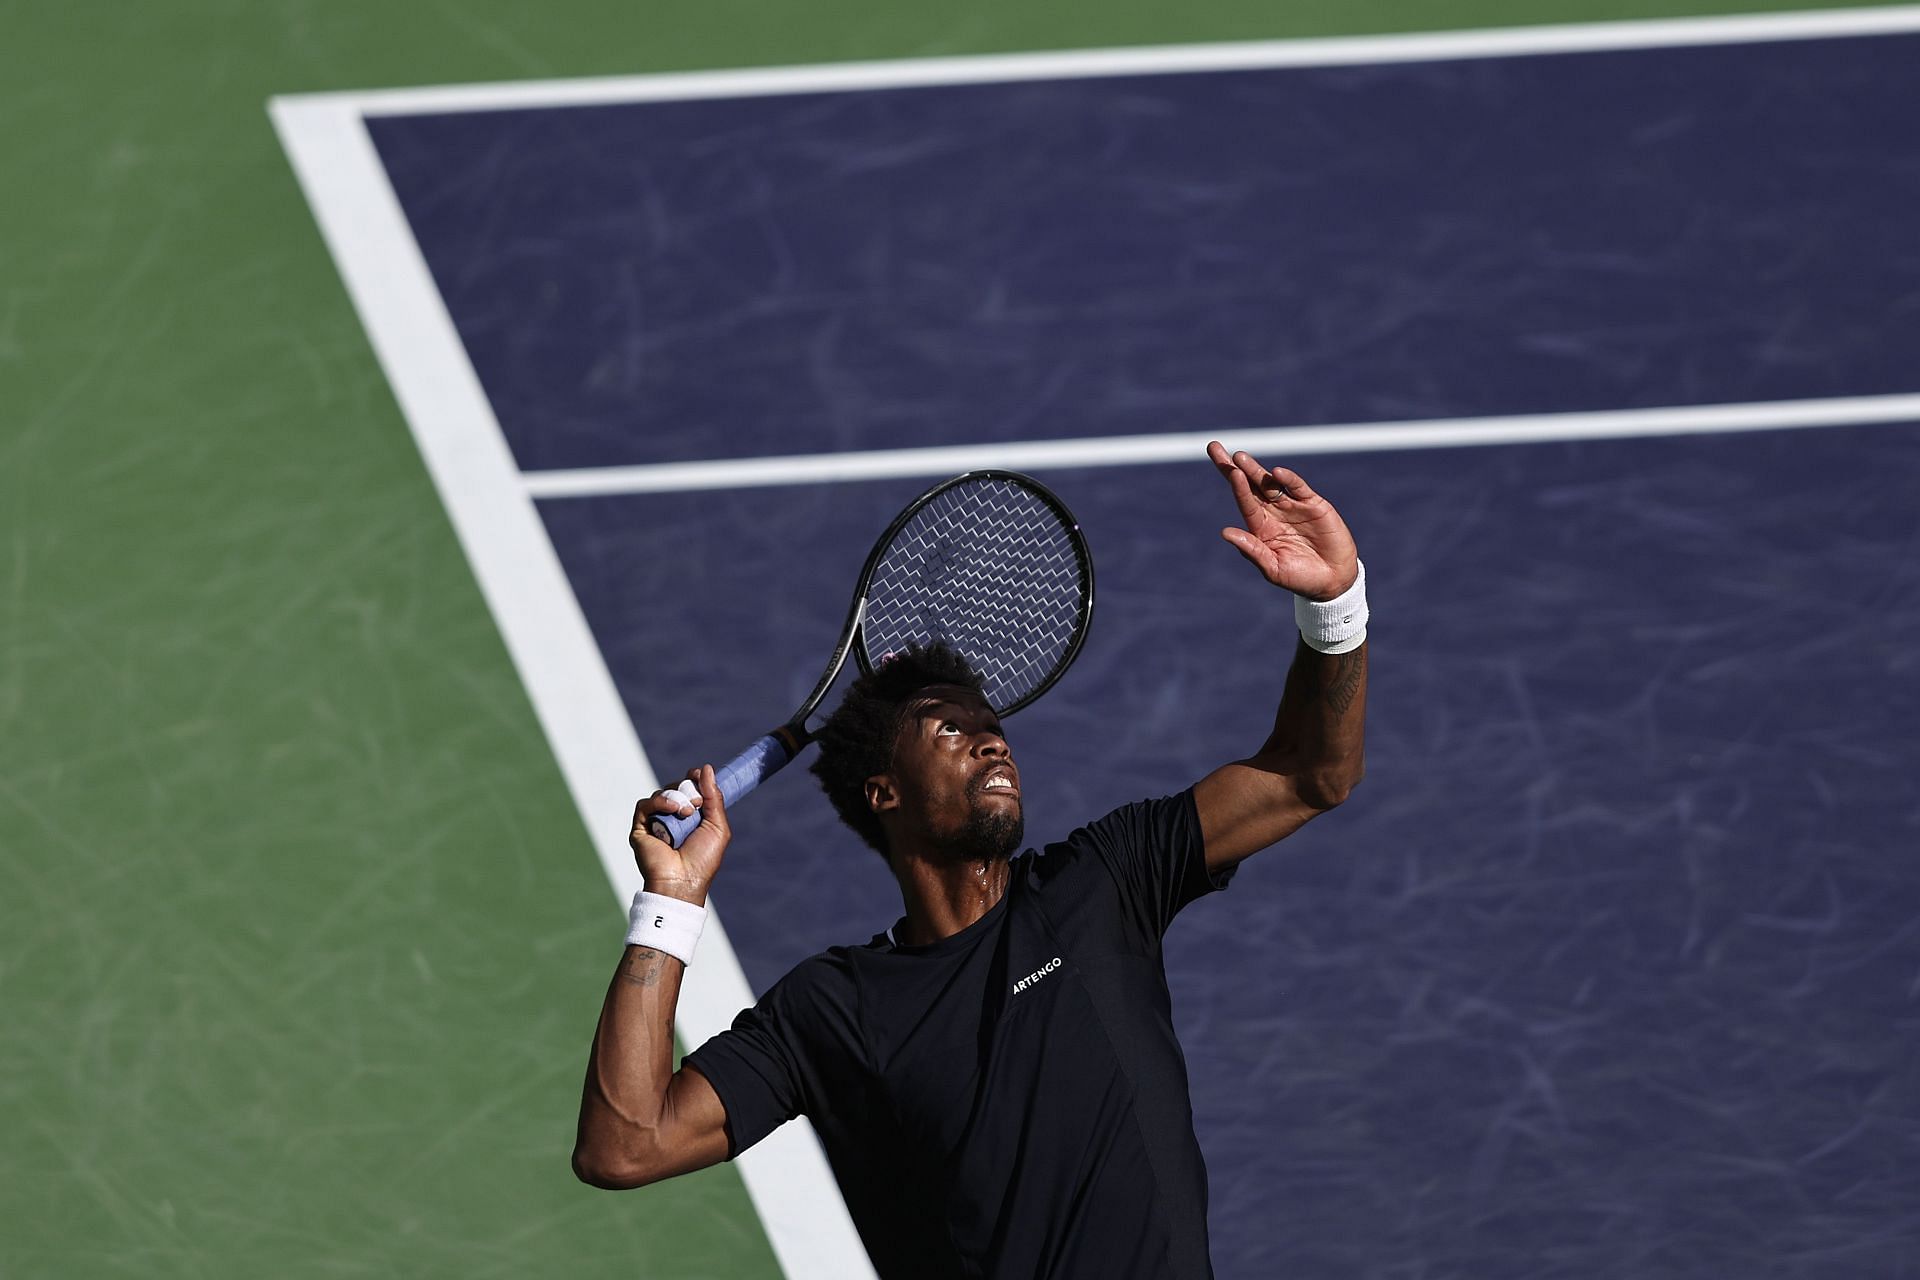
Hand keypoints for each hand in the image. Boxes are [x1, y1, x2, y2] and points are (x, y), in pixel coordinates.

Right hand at [628, 764, 729, 905]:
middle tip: (697, 802)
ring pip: (661, 794)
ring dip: (677, 797)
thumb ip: (714, 797)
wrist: (683, 881)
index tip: (698, 774)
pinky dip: (660, 802)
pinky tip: (673, 809)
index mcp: (691, 818)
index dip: (694, 779)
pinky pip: (645, 804)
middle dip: (688, 789)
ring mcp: (656, 822)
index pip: (689, 789)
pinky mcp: (640, 828)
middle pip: (676, 787)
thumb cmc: (703, 859)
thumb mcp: (718, 826)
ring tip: (687, 813)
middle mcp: (672, 818)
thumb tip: (706, 768)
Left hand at [1208, 442, 1358, 600]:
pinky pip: (1298, 488)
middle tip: (1214, 447)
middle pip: (1250, 484)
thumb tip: (1225, 532)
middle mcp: (1273, 512)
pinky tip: (1277, 473)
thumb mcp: (1273, 568)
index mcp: (1260, 528)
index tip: (1228, 470)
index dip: (1235, 486)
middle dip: (1233, 466)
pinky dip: (1289, 479)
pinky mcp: (1313, 504)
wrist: (1333, 581)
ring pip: (1270, 482)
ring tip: (1239, 457)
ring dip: (1255, 469)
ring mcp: (1292, 506)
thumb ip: (1252, 549)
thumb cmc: (1299, 578)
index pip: (1244, 502)